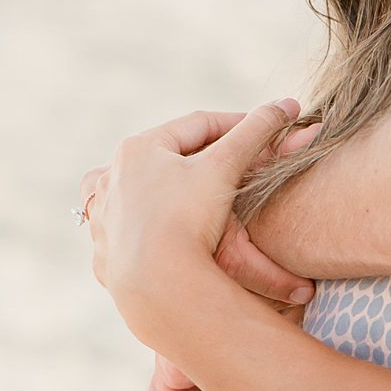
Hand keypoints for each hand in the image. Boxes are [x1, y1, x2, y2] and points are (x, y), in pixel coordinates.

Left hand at [79, 102, 300, 321]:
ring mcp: (103, 217)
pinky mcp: (103, 253)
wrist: (154, 286)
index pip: (197, 126)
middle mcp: (112, 178)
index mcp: (139, 148)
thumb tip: (287, 104)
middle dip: (199, 158)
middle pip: (164, 157)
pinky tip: (158, 236)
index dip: (236, 125)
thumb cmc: (186, 219)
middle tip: (234, 164)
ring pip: (136, 193)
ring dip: (163, 191)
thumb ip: (255, 132)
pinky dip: (145, 230)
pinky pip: (126, 233)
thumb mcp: (224, 168)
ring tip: (190, 197)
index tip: (264, 132)